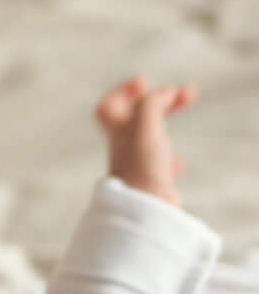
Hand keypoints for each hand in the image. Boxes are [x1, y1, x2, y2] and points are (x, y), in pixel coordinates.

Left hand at [96, 76, 193, 207]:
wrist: (147, 210)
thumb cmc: (142, 168)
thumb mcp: (144, 125)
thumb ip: (151, 103)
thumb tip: (165, 92)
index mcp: (116, 134)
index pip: (108, 107)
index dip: (122, 91)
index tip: (144, 83)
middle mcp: (123, 150)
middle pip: (136, 119)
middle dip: (159, 102)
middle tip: (185, 93)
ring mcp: (138, 167)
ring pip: (149, 142)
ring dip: (165, 126)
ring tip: (183, 117)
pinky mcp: (152, 185)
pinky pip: (160, 169)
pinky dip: (170, 161)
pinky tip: (177, 163)